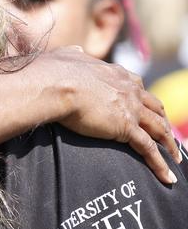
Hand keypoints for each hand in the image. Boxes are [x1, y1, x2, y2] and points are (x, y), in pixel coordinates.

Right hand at [48, 47, 179, 183]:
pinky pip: (148, 149)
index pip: (137, 86)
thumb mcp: (66, 56)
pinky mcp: (126, 127)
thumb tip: (75, 50)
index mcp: (115, 73)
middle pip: (154, 107)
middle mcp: (128, 89)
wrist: (55, 84)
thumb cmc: (53, 71)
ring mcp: (130, 108)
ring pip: (159, 128)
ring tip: (176, 157)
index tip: (145, 107)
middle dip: (162, 120)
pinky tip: (167, 177)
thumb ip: (74, 55)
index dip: (143, 98)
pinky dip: (160, 164)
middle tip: (166, 132)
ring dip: (170, 144)